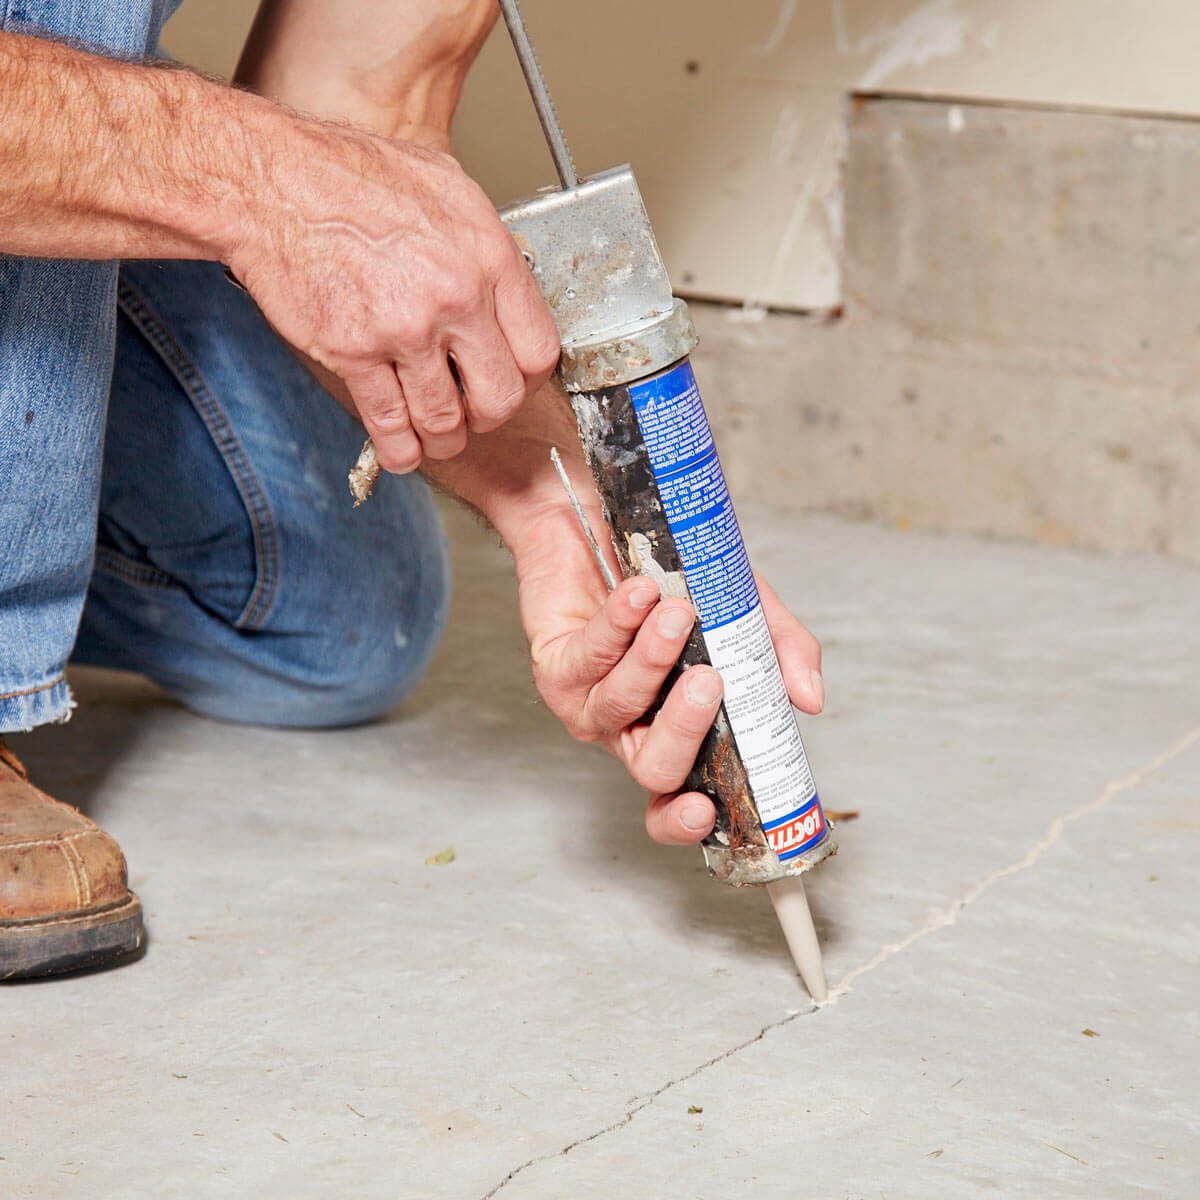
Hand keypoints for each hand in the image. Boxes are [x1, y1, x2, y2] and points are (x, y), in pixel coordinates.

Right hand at [223, 118, 559, 470]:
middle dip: (488, 417)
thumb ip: (482, 248)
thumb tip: (503, 290)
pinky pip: (390, 423)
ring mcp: (404, 328)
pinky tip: (402, 447)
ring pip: (445, 420)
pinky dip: (400, 448)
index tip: (514, 382)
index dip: (528, 379)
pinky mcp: (354, 352)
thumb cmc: (352, 176)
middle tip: (475, 414)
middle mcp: (454, 296)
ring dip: (443, 439)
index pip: (539, 350)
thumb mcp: (446, 189)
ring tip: (436, 435)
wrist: (274, 181)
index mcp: (487, 255)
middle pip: (500, 397)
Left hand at [516, 506, 824, 844]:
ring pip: (621, 703)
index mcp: (673, 731)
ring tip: (678, 610)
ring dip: (653, 657)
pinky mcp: (553, 664)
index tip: (706, 810)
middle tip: (709, 678)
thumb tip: (810, 701)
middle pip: (653, 767)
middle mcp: (628, 728)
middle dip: (684, 727)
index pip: (674, 803)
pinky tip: (640, 593)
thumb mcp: (742, 610)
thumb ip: (778, 653)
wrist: (604, 514)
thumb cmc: (673, 575)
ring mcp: (586, 700)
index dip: (684, 822)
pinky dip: (619, 623)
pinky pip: (589, 657)